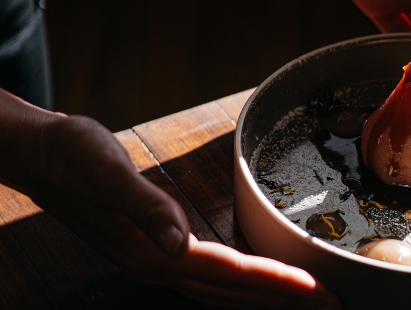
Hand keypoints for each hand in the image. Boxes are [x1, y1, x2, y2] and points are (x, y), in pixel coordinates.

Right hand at [0, 90, 338, 308]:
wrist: (42, 152)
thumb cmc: (74, 155)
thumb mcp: (106, 171)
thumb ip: (145, 207)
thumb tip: (177, 242)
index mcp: (151, 248)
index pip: (226, 272)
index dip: (272, 282)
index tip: (315, 290)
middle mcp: (156, 261)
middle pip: (230, 292)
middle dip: (282, 300)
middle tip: (331, 303)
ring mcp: (154, 258)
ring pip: (221, 289)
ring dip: (265, 296)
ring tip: (306, 299)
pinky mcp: (154, 246)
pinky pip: (208, 274)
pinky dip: (239, 282)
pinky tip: (253, 278)